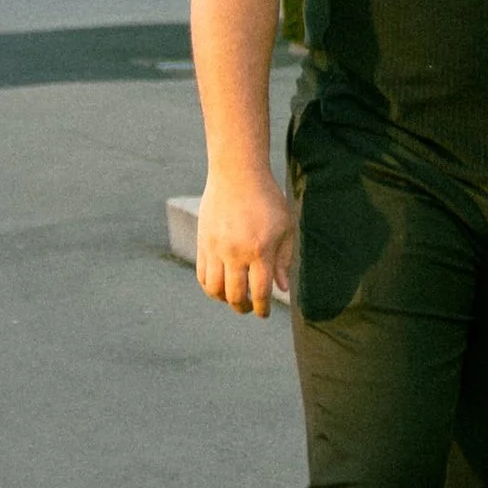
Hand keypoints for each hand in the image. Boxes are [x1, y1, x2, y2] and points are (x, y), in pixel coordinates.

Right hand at [195, 171, 294, 318]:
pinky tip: (221, 285)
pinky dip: (210, 287)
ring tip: (235, 298)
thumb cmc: (267, 199)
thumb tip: (282, 290)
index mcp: (260, 249)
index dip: (262, 308)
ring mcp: (216, 248)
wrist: (237, 173)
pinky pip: (202, 276)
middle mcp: (236, 252)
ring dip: (225, 300)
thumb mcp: (285, 227)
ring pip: (214, 290)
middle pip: (235, 296)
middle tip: (250, 308)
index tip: (264, 314)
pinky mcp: (202, 243)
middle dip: (244, 308)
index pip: (260, 292)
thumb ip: (284, 260)